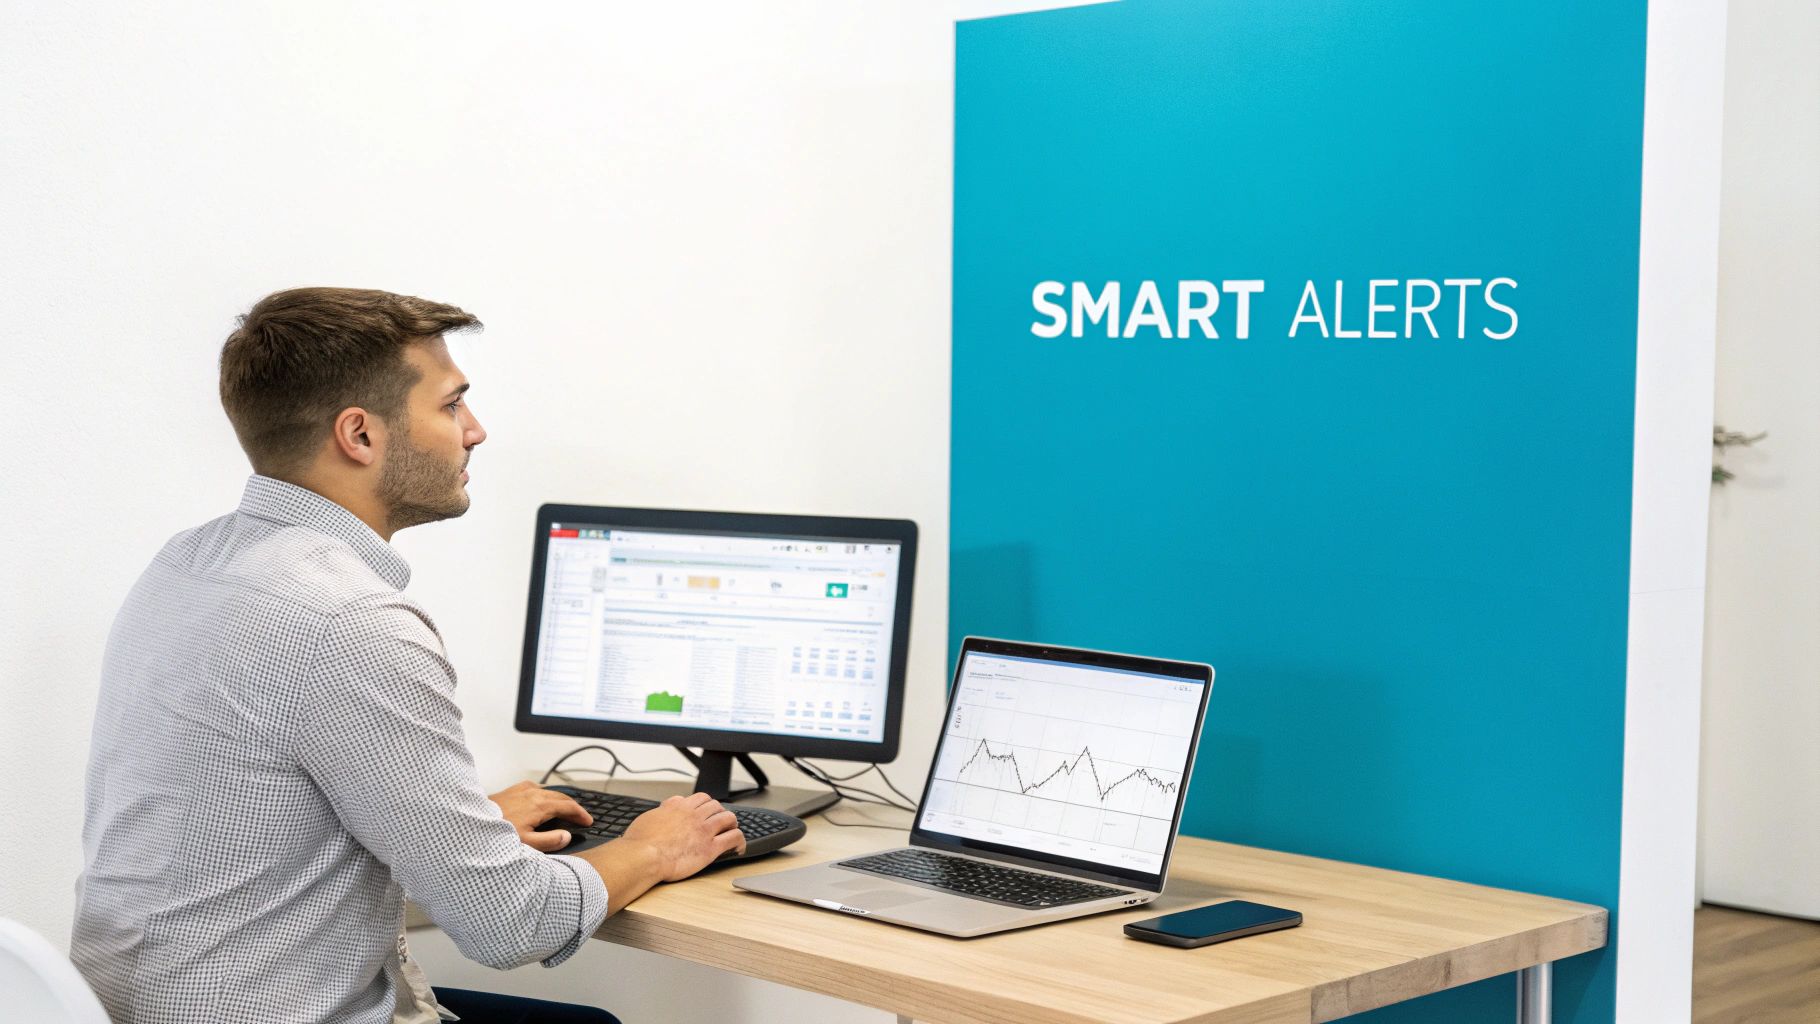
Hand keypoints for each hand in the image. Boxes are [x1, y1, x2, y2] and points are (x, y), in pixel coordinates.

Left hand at [488, 781, 591, 852]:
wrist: (470, 823)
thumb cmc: (495, 835)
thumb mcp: (526, 844)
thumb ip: (550, 841)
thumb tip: (566, 836)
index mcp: (539, 805)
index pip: (569, 807)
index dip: (581, 814)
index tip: (588, 821)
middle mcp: (533, 793)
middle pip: (561, 797)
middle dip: (573, 807)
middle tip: (580, 817)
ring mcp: (522, 789)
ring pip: (549, 791)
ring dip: (560, 800)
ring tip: (565, 810)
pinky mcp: (512, 790)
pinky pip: (536, 789)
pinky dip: (546, 795)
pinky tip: (541, 802)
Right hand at [620, 792, 746, 880]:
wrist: (642, 857)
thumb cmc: (640, 842)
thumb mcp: (649, 817)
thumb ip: (661, 812)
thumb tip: (664, 811)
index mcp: (679, 806)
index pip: (701, 798)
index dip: (707, 804)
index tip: (708, 811)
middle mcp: (694, 815)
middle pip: (717, 806)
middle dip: (720, 812)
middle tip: (721, 821)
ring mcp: (704, 830)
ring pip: (728, 818)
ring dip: (732, 824)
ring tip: (732, 831)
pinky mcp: (710, 848)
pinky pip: (733, 838)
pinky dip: (740, 841)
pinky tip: (739, 847)